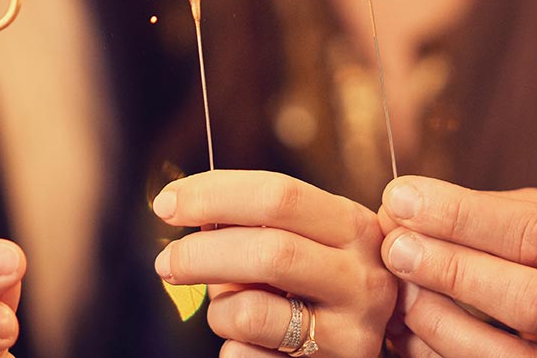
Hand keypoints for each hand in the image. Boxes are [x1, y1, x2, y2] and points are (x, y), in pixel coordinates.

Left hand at [153, 170, 397, 356]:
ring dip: (217, 309)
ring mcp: (351, 332)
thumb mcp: (302, 241)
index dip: (213, 195)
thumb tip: (183, 207)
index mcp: (353, 226)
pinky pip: (246, 356)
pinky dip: (232, 347)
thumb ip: (253, 223)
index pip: (278, 195)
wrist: (371, 345)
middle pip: (267, 252)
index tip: (166, 204)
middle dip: (199, 254)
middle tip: (165, 263)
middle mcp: (362, 278)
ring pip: (251, 312)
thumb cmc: (315, 281)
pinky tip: (251, 343)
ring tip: (223, 309)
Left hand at [379, 176, 536, 357]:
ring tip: (400, 290)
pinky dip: (444, 353)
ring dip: (441, 321)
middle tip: (396, 248)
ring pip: (513, 355)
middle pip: (531, 299)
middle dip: (452, 270)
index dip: (462, 216)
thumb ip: (491, 213)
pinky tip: (411, 331)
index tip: (401, 198)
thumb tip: (405, 205)